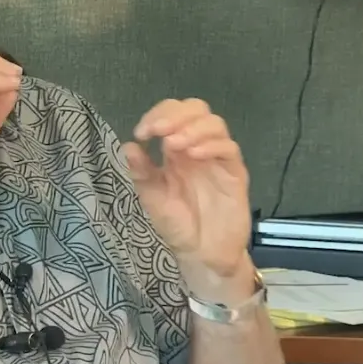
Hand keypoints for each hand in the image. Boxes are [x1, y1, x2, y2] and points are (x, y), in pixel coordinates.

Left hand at [122, 99, 252, 281]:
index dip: (157, 115)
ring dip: (192, 128)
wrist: (202, 254)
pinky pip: (229, 150)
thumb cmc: (178, 224)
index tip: (142, 132)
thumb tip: (127, 145)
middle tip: (159, 130)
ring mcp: (218, 159)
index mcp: (175, 150)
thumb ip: (141, 172)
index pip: (172, 114)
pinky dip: (211, 146)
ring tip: (174, 144)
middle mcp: (198, 148)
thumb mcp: (152, 197)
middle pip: (196, 109)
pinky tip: (194, 155)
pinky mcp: (235, 174)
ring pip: (215, 124)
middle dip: (176, 114)